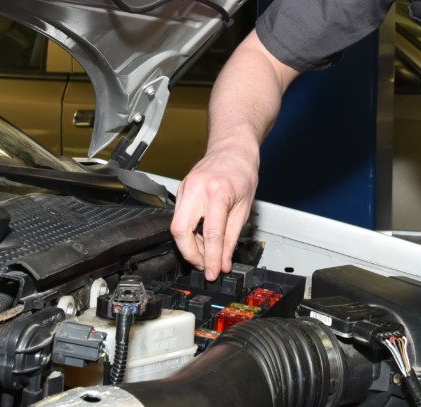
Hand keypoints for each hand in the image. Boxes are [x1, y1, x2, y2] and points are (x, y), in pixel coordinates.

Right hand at [169, 148, 259, 279]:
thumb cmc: (242, 172)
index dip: (211, 258)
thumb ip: (232, 238)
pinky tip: (201, 238)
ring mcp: (185, 188)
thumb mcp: (244, 208)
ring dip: (189, 246)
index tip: (213, 272)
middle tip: (205, 265)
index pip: (211, 234)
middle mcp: (197, 189)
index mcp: (218, 192)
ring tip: (206, 253)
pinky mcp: (180, 190)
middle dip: (190, 254)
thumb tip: (223, 261)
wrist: (232, 149)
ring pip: (176, 226)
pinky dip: (188, 233)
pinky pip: (178, 218)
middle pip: (180, 231)